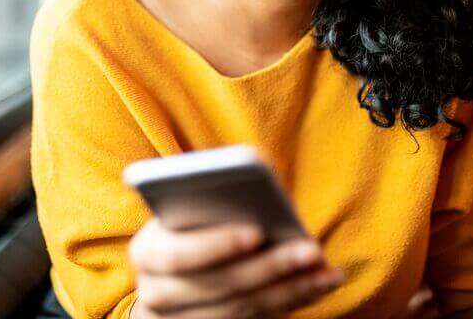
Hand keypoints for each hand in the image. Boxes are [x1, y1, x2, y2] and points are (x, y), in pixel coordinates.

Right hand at [127, 217, 343, 317]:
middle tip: (311, 249)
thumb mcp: (185, 209)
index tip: (256, 231)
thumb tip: (255, 169)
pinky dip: (292, 301)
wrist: (168, 278)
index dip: (217, 245)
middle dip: (270, 267)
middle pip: (220, 286)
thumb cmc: (185, 227)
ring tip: (326, 269)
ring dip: (291, 289)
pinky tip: (319, 284)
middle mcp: (158, 294)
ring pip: (242, 309)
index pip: (179, 255)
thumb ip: (210, 196)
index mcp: (146, 253)